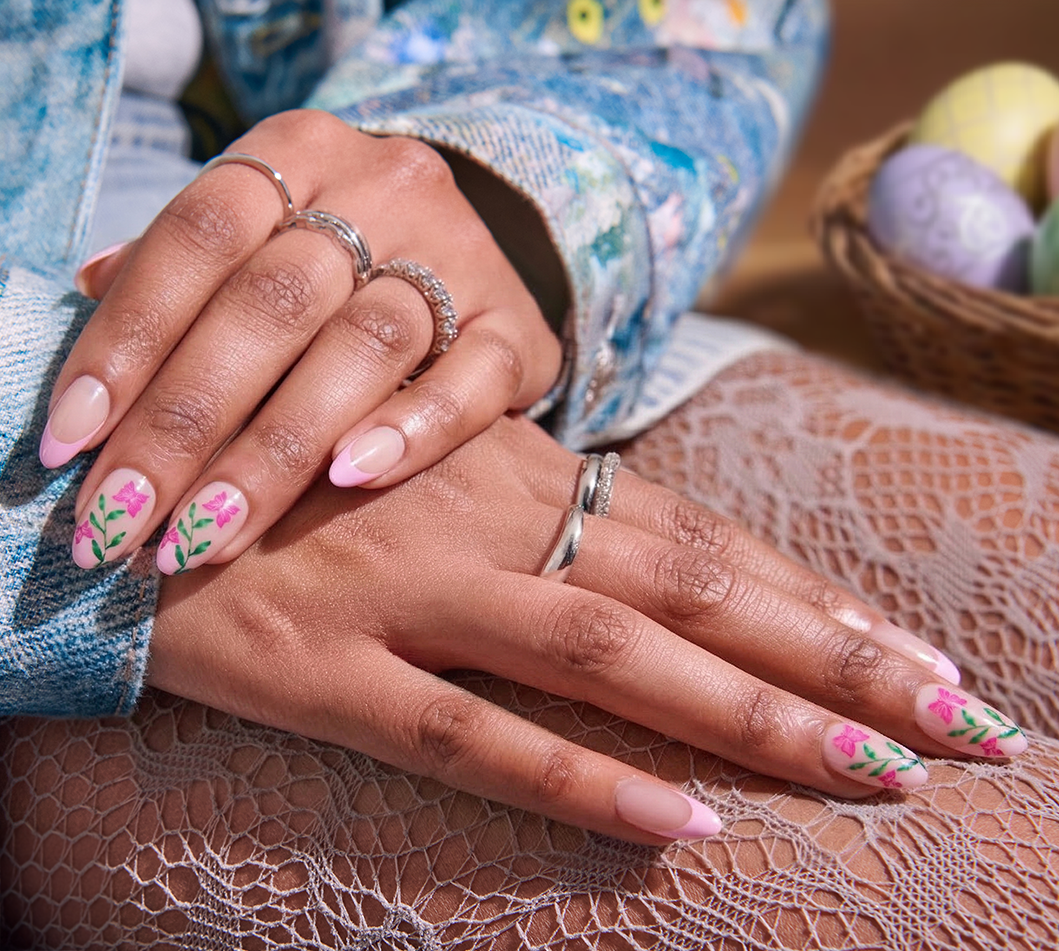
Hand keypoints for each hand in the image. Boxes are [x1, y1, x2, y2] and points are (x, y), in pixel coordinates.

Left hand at [42, 110, 561, 573]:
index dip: (127, 338)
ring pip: (368, 343)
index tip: (67, 442)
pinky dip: (412, 428)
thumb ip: (182, 262)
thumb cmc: (341, 261)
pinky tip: (350, 479)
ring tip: (207, 534)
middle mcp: (386, 187)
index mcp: (302, 148)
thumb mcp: (262, 234)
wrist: (472, 259)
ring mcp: (463, 255)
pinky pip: (474, 377)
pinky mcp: (520, 327)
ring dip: (277, 448)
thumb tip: (86, 290)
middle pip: (276, 299)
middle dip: (186, 421)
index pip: (199, 231)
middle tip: (123, 521)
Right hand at [148, 415, 1027, 844]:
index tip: (916, 652)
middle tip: (960, 720)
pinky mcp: (324, 665)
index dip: (808, 593)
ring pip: (605, 656)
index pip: (692, 534)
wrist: (126, 475)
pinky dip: (577, 779)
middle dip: (829, 654)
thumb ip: (534, 509)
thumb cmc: (289, 471)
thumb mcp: (426, 470)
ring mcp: (405, 590)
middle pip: (686, 588)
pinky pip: (468, 732)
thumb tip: (639, 551)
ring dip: (742, 714)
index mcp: (509, 469)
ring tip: (868, 771)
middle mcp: (480, 519)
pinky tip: (680, 826)